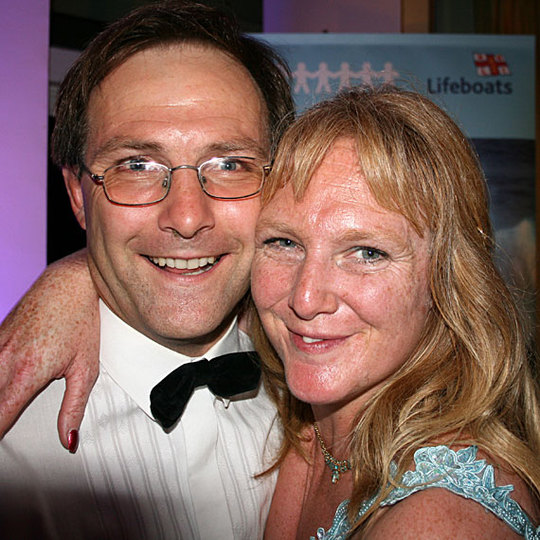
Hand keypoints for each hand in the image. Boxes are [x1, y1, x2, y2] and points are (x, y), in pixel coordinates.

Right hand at [0, 249, 99, 449]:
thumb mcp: (86, 368)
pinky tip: (3, 387)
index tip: (1, 448)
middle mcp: (2, 361)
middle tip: (5, 430)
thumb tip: (68, 440)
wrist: (69, 282)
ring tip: (5, 409)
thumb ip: (74, 408)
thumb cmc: (81, 321)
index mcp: (25, 374)